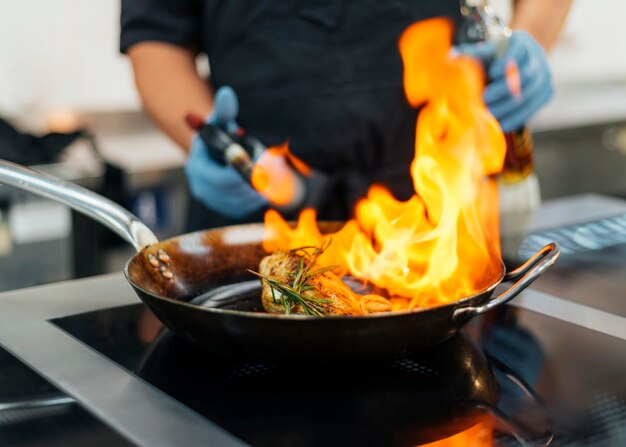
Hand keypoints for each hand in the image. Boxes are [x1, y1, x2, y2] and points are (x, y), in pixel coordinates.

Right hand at [185, 86, 266, 218]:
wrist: (215, 155)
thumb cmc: (219, 135)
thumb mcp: (220, 121)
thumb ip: (223, 111)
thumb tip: (227, 94)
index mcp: (197, 169)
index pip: (221, 179)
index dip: (242, 173)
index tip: (262, 165)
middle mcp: (202, 189)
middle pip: (233, 193)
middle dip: (254, 183)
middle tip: (272, 172)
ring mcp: (214, 202)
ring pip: (242, 202)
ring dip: (258, 191)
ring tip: (269, 176)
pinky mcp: (226, 210)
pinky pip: (246, 208)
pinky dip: (257, 198)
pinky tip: (262, 186)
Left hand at [457, 31, 553, 131]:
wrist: (520, 61)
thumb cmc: (498, 56)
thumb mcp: (486, 51)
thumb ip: (471, 54)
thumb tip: (451, 56)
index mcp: (523, 44)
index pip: (519, 52)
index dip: (507, 63)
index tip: (491, 72)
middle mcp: (538, 60)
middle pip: (525, 76)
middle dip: (504, 90)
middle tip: (484, 99)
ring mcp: (544, 77)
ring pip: (530, 95)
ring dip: (509, 107)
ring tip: (490, 115)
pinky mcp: (546, 94)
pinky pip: (533, 108)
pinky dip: (517, 118)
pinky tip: (501, 125)